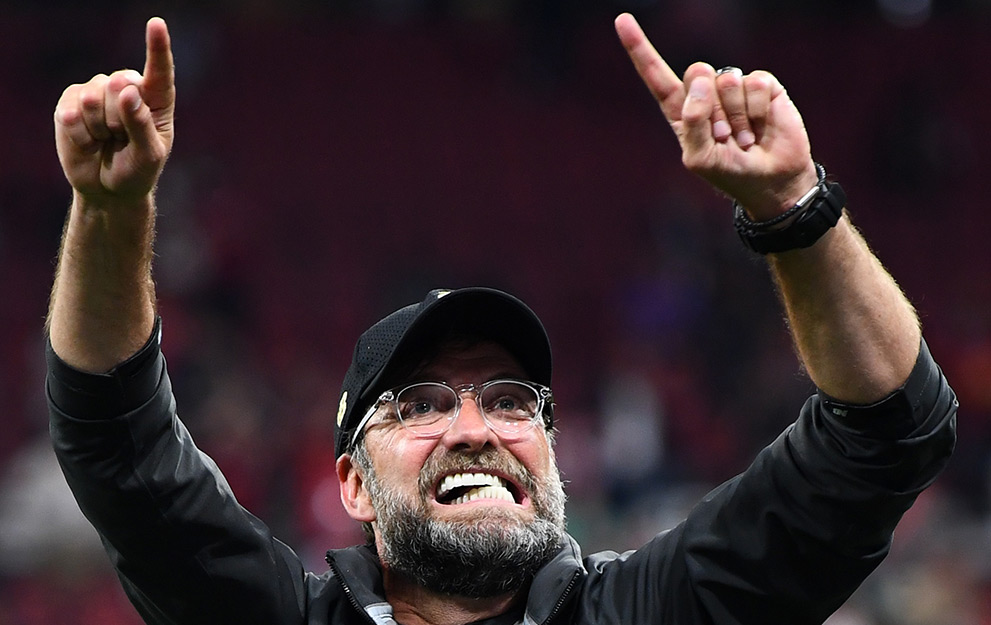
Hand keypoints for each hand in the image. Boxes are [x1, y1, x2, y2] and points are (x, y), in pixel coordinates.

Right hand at [54, 17, 174, 202]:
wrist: (108, 187)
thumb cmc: (137, 170)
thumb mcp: (149, 155)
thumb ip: (141, 125)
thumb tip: (127, 92)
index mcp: (156, 99)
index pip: (159, 71)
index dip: (157, 47)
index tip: (156, 24)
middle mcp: (128, 88)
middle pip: (120, 84)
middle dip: (119, 119)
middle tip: (121, 139)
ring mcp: (97, 91)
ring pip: (93, 97)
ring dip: (98, 129)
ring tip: (106, 141)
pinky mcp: (71, 101)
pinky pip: (71, 112)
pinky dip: (80, 135)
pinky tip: (88, 143)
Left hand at [614, 13, 816, 219]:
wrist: (772, 182)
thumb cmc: (730, 172)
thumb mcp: (699, 158)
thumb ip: (692, 122)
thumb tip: (703, 80)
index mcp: (683, 111)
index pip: (657, 77)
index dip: (640, 49)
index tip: (622, 21)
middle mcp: (707, 95)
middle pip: (696, 71)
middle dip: (709, 107)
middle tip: (722, 136)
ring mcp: (734, 88)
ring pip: (726, 79)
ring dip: (735, 116)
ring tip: (743, 138)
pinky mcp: (762, 86)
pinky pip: (753, 82)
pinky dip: (755, 110)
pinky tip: (760, 128)